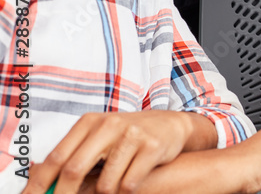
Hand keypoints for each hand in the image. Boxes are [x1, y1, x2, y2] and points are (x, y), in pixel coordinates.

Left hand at [25, 110, 214, 193]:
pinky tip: (131, 181)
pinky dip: (126, 190)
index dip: (40, 183)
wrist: (171, 124)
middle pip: (74, 170)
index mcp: (90, 122)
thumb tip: (42, 185)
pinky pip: (128, 184)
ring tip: (114, 186)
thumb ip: (74, 155)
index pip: (56, 157)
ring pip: (105, 184)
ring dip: (106, 193)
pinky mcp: (152, 146)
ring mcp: (132, 134)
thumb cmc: (127, 136)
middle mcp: (109, 124)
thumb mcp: (100, 137)